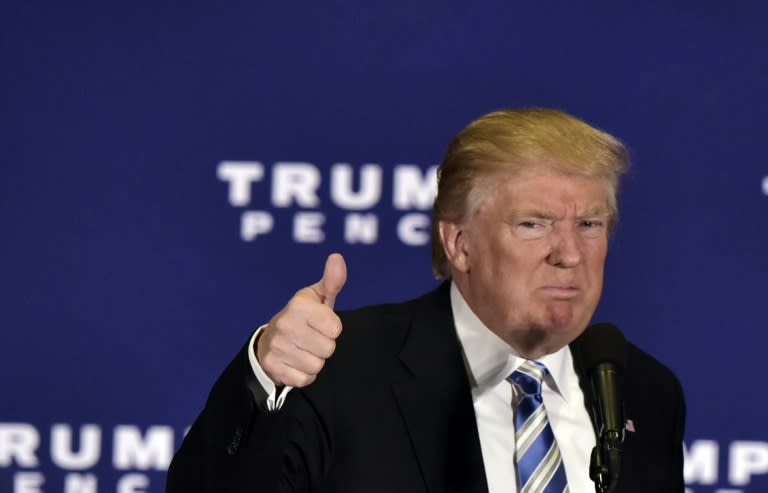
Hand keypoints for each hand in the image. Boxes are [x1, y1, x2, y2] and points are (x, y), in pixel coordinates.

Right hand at [256, 253, 346, 386]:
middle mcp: (285, 324)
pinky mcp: (273, 367)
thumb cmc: (301, 318)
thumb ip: (332, 281)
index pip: (335, 328)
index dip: (332, 328)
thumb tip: (337, 258)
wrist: (269, 342)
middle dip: (324, 346)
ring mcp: (277, 347)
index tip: (321, 324)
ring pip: (317, 366)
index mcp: (299, 306)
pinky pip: (305, 379)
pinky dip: (304, 375)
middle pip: (328, 349)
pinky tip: (295, 362)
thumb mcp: (316, 298)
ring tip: (303, 350)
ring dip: (314, 361)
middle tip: (311, 339)